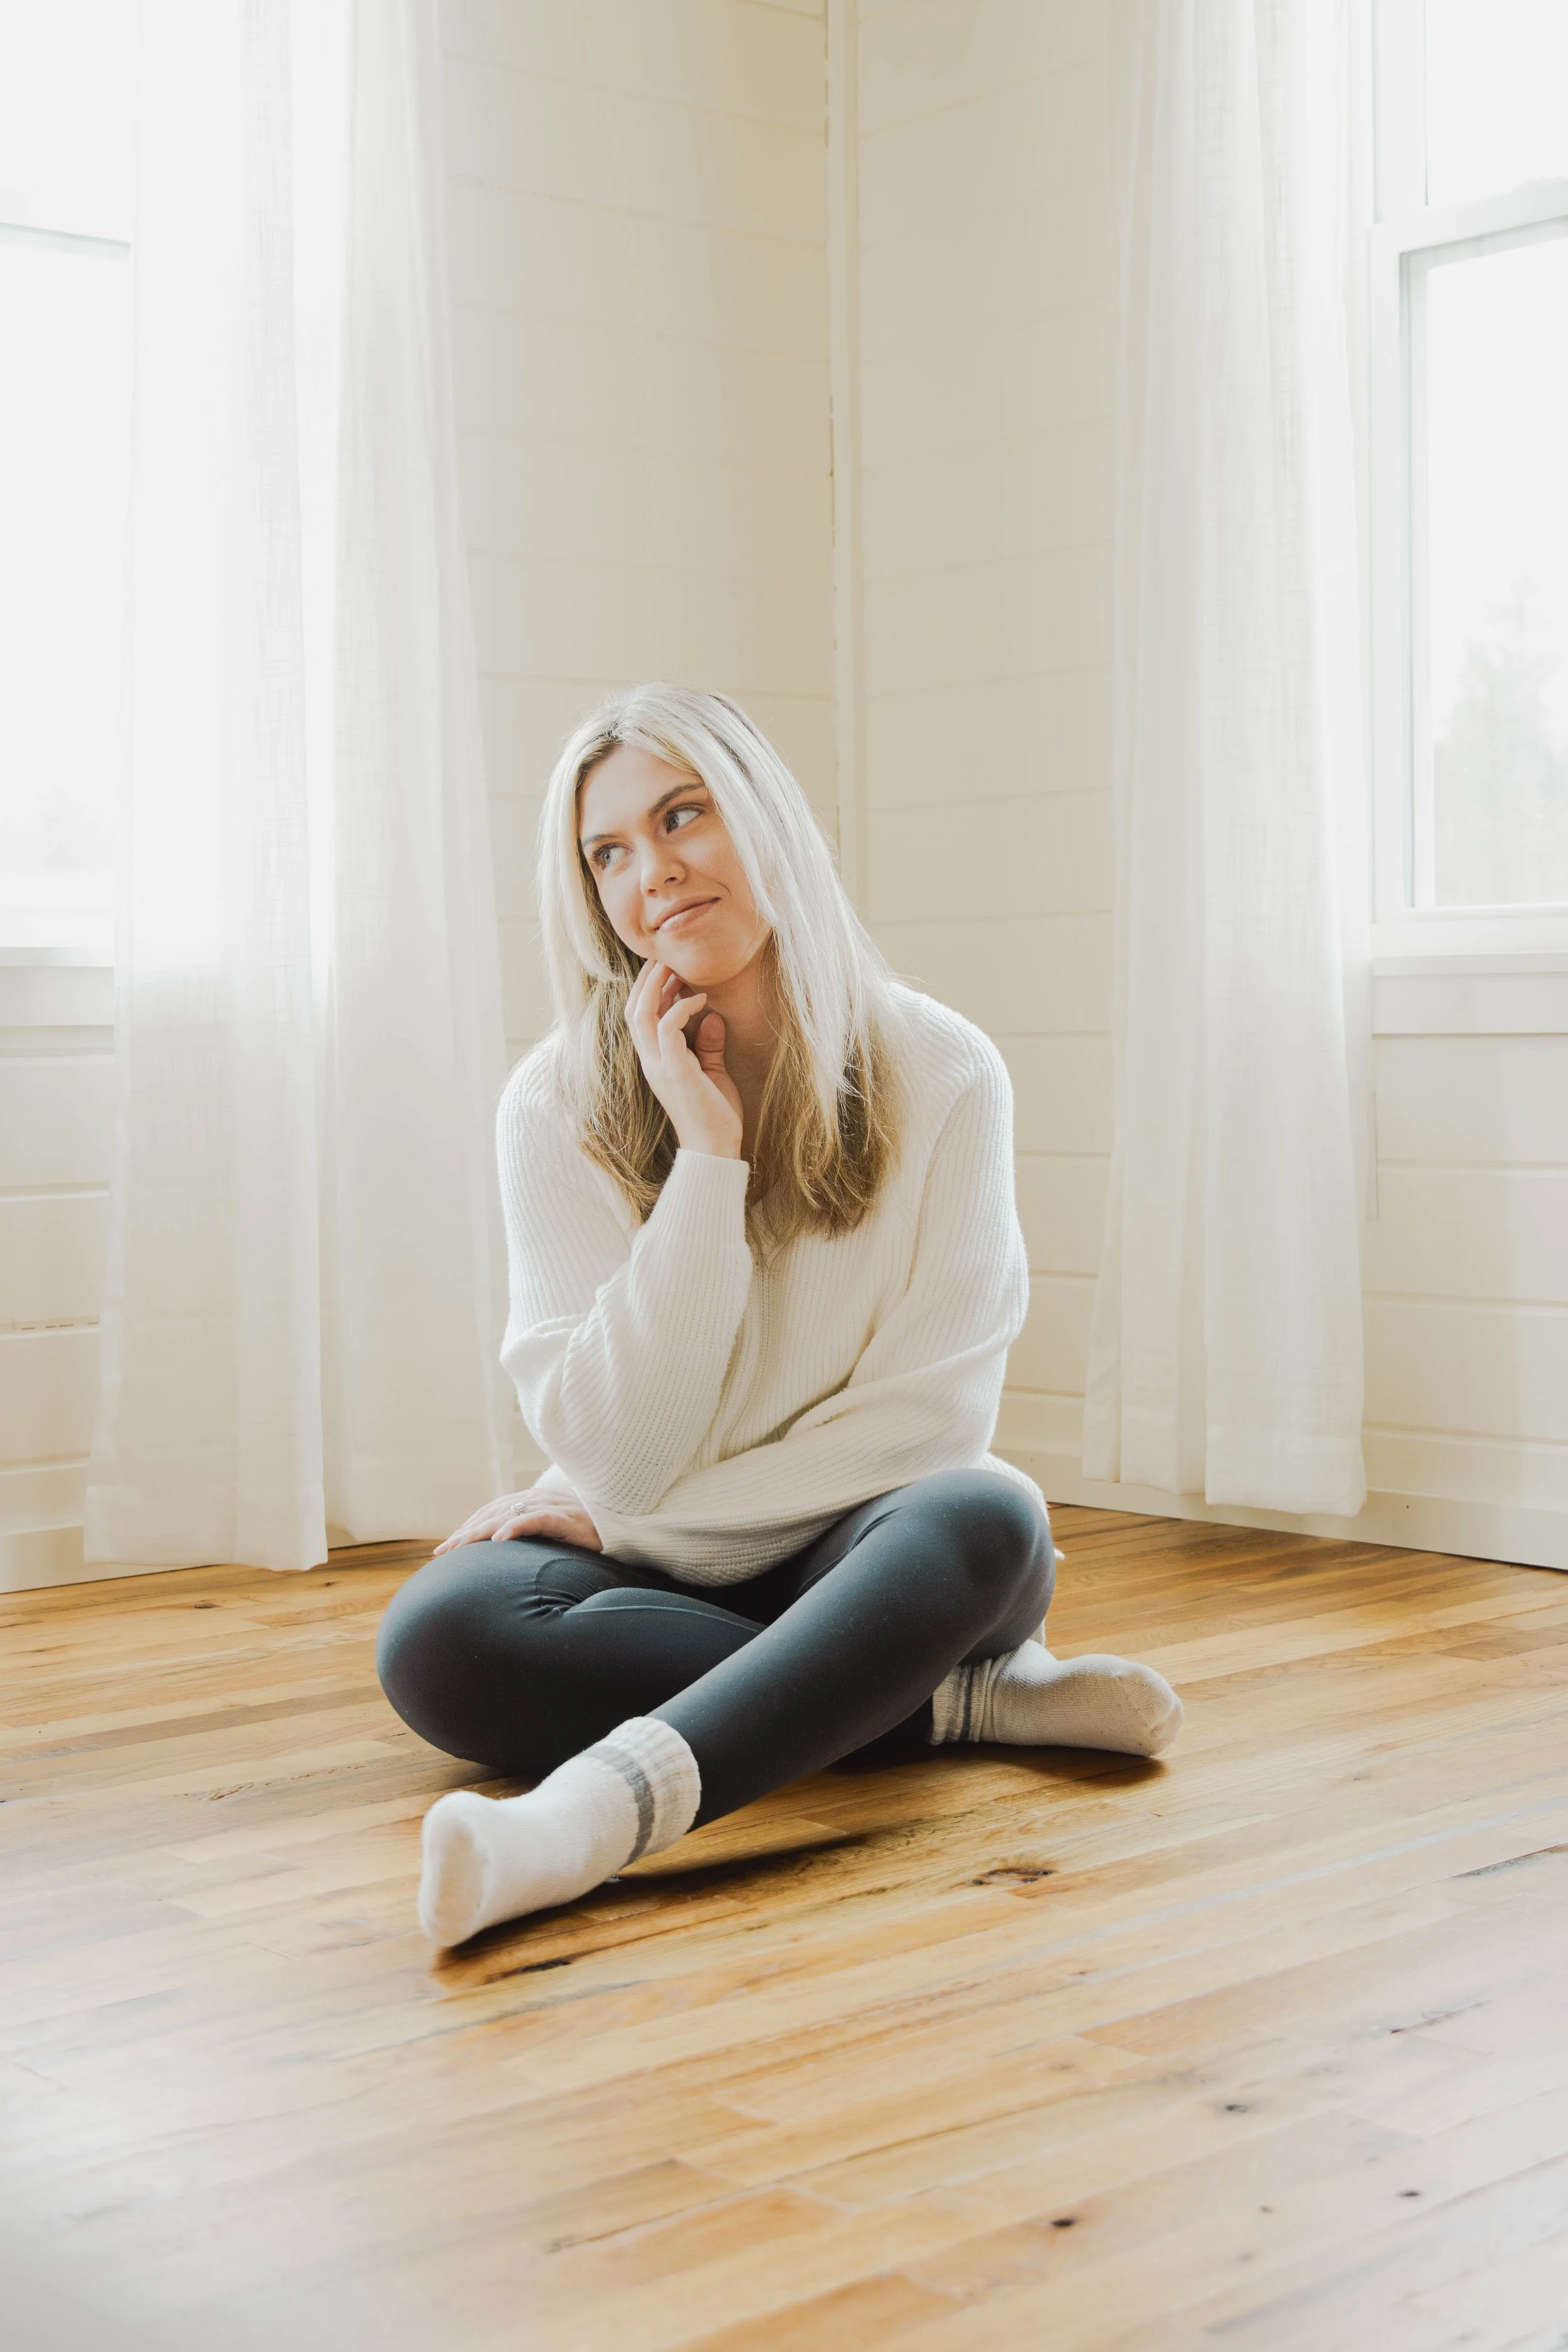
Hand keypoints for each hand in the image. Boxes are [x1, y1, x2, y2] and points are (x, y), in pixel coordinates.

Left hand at [434, 1484, 602, 1554]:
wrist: (626, 1523)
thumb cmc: (591, 1531)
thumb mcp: (555, 1533)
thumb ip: (533, 1535)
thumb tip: (506, 1552)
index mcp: (533, 1501)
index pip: (492, 1512)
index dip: (468, 1527)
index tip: (446, 1547)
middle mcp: (538, 1499)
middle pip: (493, 1513)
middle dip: (465, 1533)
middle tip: (442, 1552)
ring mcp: (553, 1506)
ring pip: (508, 1515)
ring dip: (480, 1531)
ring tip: (459, 1546)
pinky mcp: (567, 1518)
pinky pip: (537, 1519)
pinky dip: (516, 1526)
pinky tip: (499, 1539)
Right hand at [624, 960, 742, 1158]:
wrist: (715, 1147)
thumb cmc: (715, 1114)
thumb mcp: (712, 1071)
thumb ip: (708, 1045)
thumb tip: (712, 1017)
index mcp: (656, 1061)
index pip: (639, 1018)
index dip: (649, 992)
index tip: (670, 973)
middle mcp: (651, 1061)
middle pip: (632, 1011)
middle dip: (645, 981)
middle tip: (664, 960)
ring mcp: (660, 1066)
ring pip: (641, 1015)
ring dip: (655, 987)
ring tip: (674, 968)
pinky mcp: (675, 1070)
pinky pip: (667, 1027)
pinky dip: (681, 1007)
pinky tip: (700, 1000)